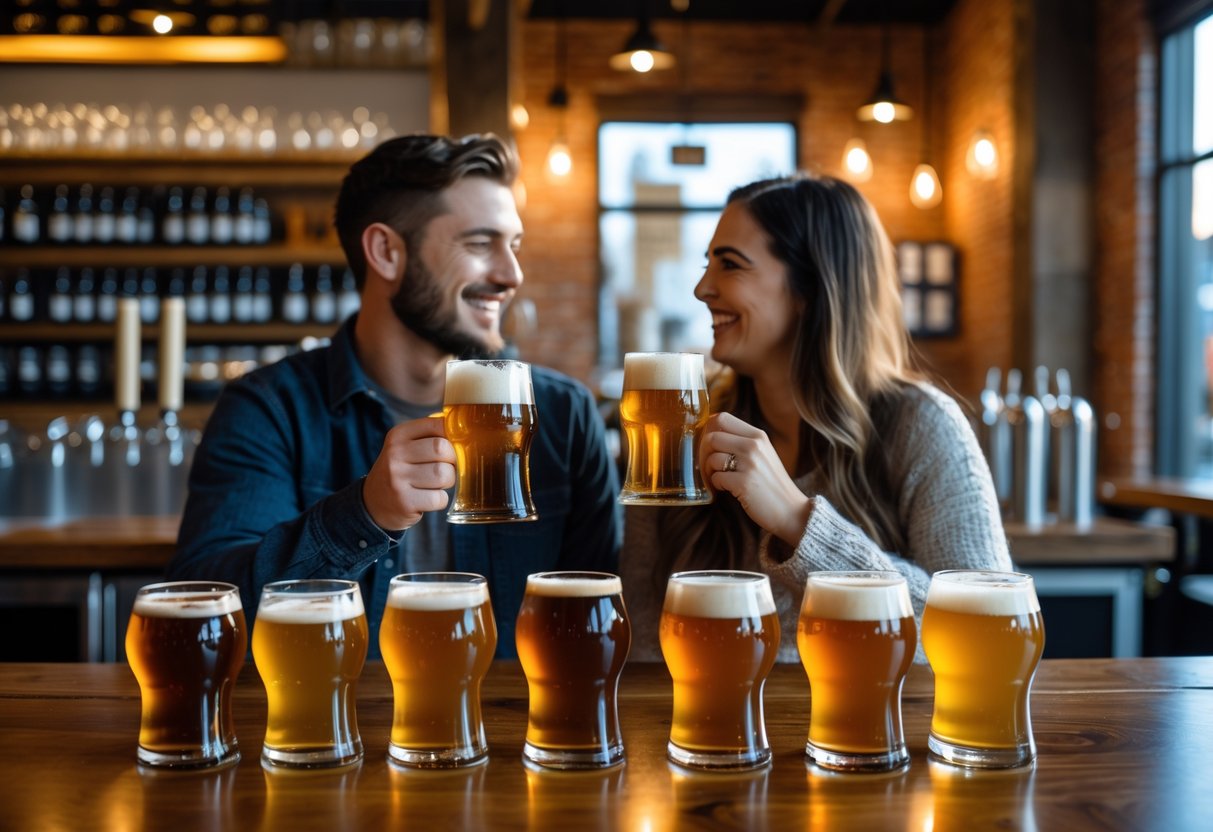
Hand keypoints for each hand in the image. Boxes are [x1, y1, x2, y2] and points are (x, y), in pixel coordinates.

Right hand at [362, 415, 455, 531]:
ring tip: (437, 483)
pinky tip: (429, 498)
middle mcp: (395, 454)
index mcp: (398, 435)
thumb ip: (431, 435)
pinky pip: (439, 498)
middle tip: (446, 467)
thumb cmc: (401, 471)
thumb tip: (464, 429)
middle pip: (442, 449)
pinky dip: (440, 500)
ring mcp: (397, 479)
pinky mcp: (404, 502)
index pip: (438, 424)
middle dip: (452, 460)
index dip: (453, 437)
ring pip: (443, 474)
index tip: (452, 447)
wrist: (373, 503)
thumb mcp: (407, 446)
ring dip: (448, 481)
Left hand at [700, 412, 812, 545]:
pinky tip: (727, 488)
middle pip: (712, 438)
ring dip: (710, 471)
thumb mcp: (764, 454)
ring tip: (720, 478)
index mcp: (758, 436)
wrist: (791, 510)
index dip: (708, 429)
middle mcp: (754, 446)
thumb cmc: (772, 483)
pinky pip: (716, 477)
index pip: (722, 418)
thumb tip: (711, 435)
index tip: (707, 442)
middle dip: (704, 453)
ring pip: (712, 458)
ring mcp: (749, 464)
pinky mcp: (743, 483)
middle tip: (709, 465)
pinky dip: (717, 484)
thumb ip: (743, 442)